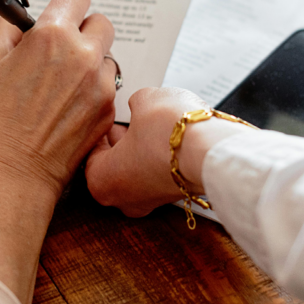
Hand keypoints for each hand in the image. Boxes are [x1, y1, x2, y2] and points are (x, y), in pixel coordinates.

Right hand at [0, 0, 117, 200]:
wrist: (13, 174)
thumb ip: (8, 29)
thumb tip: (20, 16)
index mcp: (52, 36)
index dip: (64, 4)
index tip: (59, 12)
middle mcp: (83, 56)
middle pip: (100, 23)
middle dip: (82, 31)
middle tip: (61, 49)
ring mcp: (101, 85)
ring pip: (106, 58)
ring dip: (89, 64)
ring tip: (60, 87)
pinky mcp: (108, 110)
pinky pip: (107, 87)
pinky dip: (91, 91)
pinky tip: (66, 109)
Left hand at [85, 87, 251, 217]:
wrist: (212, 150)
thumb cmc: (171, 132)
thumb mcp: (143, 100)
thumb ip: (134, 104)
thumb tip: (139, 105)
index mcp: (101, 182)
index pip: (90, 154)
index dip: (100, 130)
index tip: (105, 118)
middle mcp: (124, 200)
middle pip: (113, 167)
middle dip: (121, 142)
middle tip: (127, 121)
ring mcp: (152, 202)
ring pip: (138, 172)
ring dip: (143, 150)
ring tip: (153, 126)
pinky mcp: (176, 196)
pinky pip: (161, 174)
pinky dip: (162, 157)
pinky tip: (170, 138)